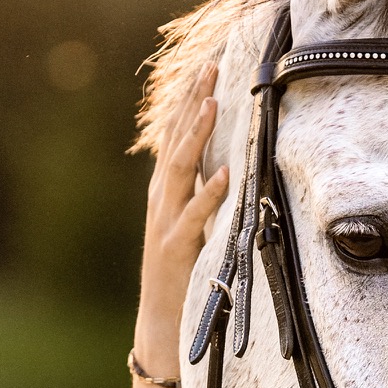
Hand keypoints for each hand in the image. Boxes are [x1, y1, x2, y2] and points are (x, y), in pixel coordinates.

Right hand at [134, 64, 231, 378]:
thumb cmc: (181, 273)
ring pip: (181, 169)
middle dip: (194, 102)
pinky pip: (195, 216)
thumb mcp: (189, 224)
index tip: (206, 65)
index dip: (189, 99)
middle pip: (177, 140)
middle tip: (210, 66)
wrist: (162, 322)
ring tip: (215, 104)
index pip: (176, 134)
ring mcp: (166, 221)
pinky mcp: (176, 247)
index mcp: (165, 190)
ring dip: (198, 135)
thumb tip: (226, 162)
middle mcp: (162, 198)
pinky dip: (209, 194)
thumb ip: (200, 193)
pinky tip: (226, 174)